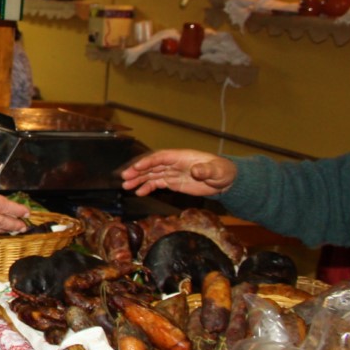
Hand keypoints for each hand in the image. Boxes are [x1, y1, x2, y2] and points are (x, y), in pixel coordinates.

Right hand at [120, 149, 236, 197]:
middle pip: (151, 165)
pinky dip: (147, 187)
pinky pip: (156, 183)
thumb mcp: (217, 171)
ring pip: (151, 174)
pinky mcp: (172, 182)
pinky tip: (139, 192)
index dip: (148, 162)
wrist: (224, 180)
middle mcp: (173, 163)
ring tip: (126, 186)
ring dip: (138, 180)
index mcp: (181, 157)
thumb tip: (196, 171)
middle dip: (137, 171)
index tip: (136, 168)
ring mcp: (171, 172)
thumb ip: (206, 170)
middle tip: (125, 178)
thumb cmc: (222, 172)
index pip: (160, 157)